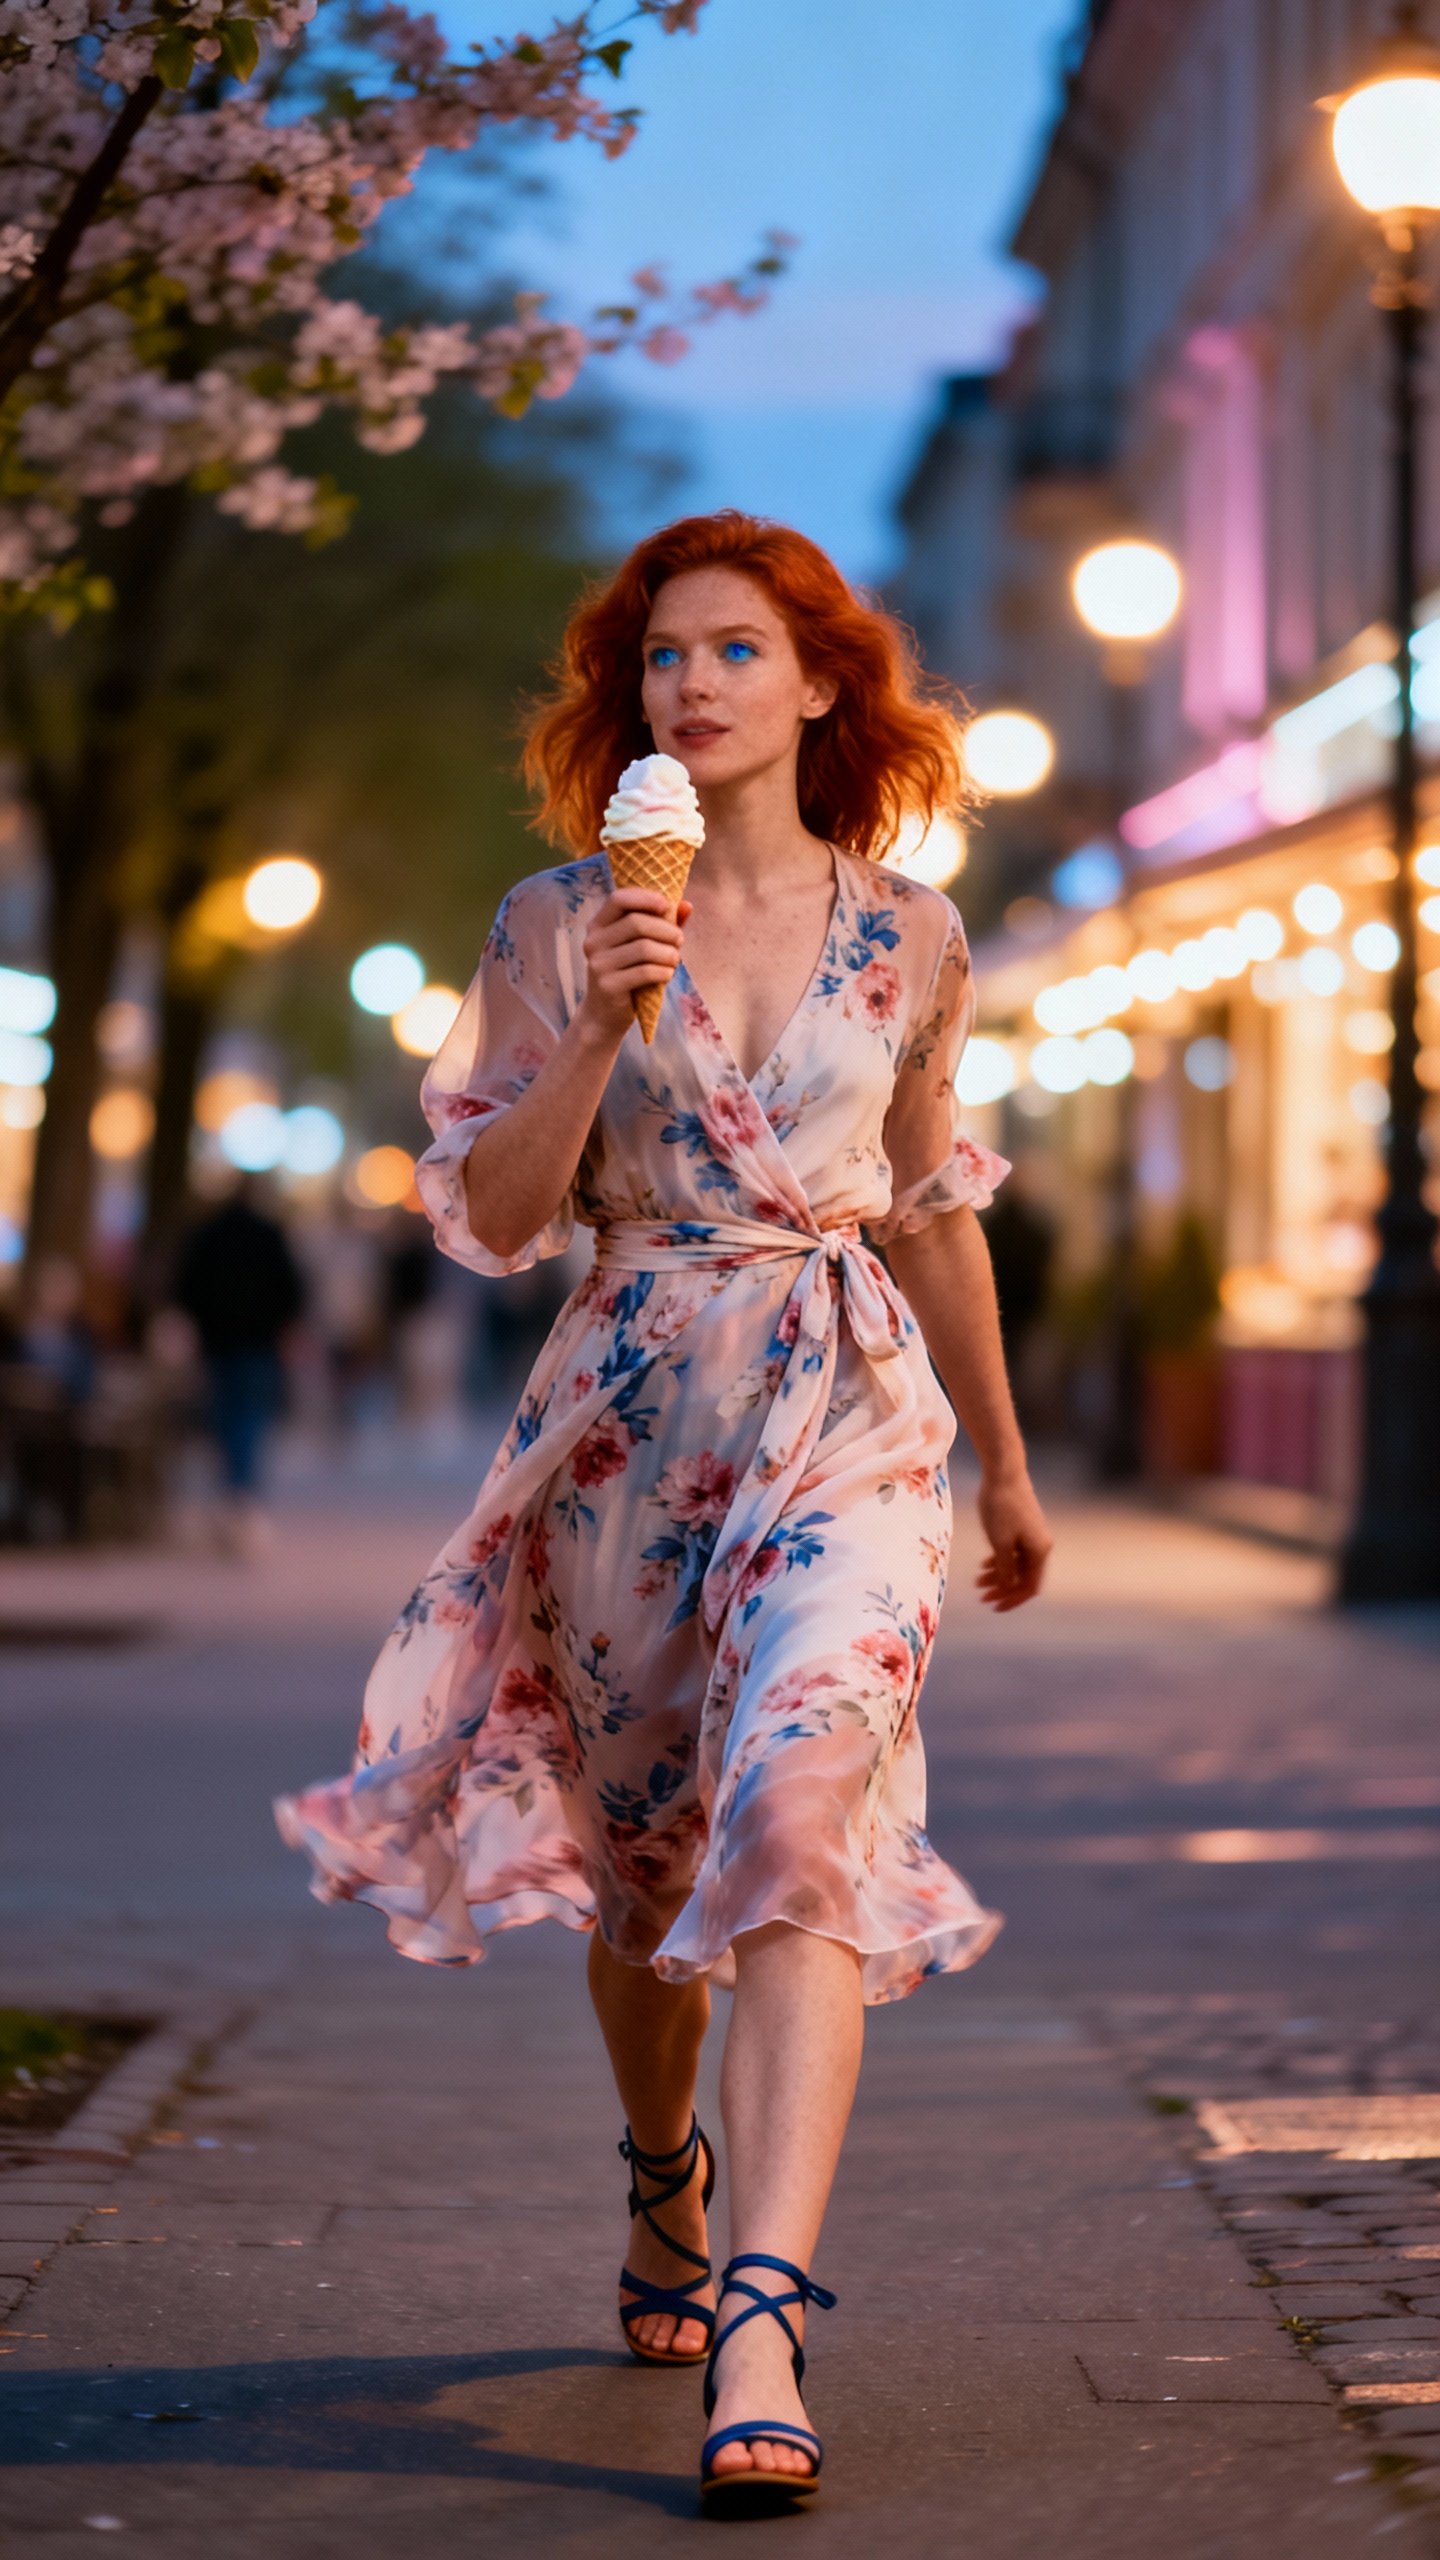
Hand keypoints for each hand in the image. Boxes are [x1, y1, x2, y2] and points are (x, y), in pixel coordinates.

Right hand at [579, 888, 690, 1042]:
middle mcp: (594, 942)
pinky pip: (645, 971)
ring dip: (669, 953)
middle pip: (636, 923)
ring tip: (675, 960)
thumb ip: (663, 925)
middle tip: (679, 940)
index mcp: (598, 926)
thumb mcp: (642, 946)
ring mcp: (598, 964)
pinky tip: (667, 975)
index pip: (618, 899)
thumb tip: (687, 905)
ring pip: (644, 948)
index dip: (645, 897)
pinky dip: (664, 971)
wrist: (605, 1015)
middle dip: (666, 930)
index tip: (666, 906)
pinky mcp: (608, 985)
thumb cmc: (628, 974)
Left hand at [975, 1468, 1051, 1611]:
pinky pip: (1014, 1552)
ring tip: (978, 1582)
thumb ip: (1004, 1569)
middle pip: (1024, 1577)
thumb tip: (1007, 1589)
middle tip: (982, 1597)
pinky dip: (1001, 1561)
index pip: (1030, 1586)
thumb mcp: (999, 1543)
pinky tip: (984, 1566)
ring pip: (1017, 1565)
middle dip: (1003, 1589)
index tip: (994, 1607)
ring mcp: (1032, 1535)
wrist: (1004, 1471)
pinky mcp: (1023, 1526)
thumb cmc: (1001, 1506)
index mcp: (1039, 1551)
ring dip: (1000, 1576)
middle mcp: (1040, 1545)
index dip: (1013, 1599)